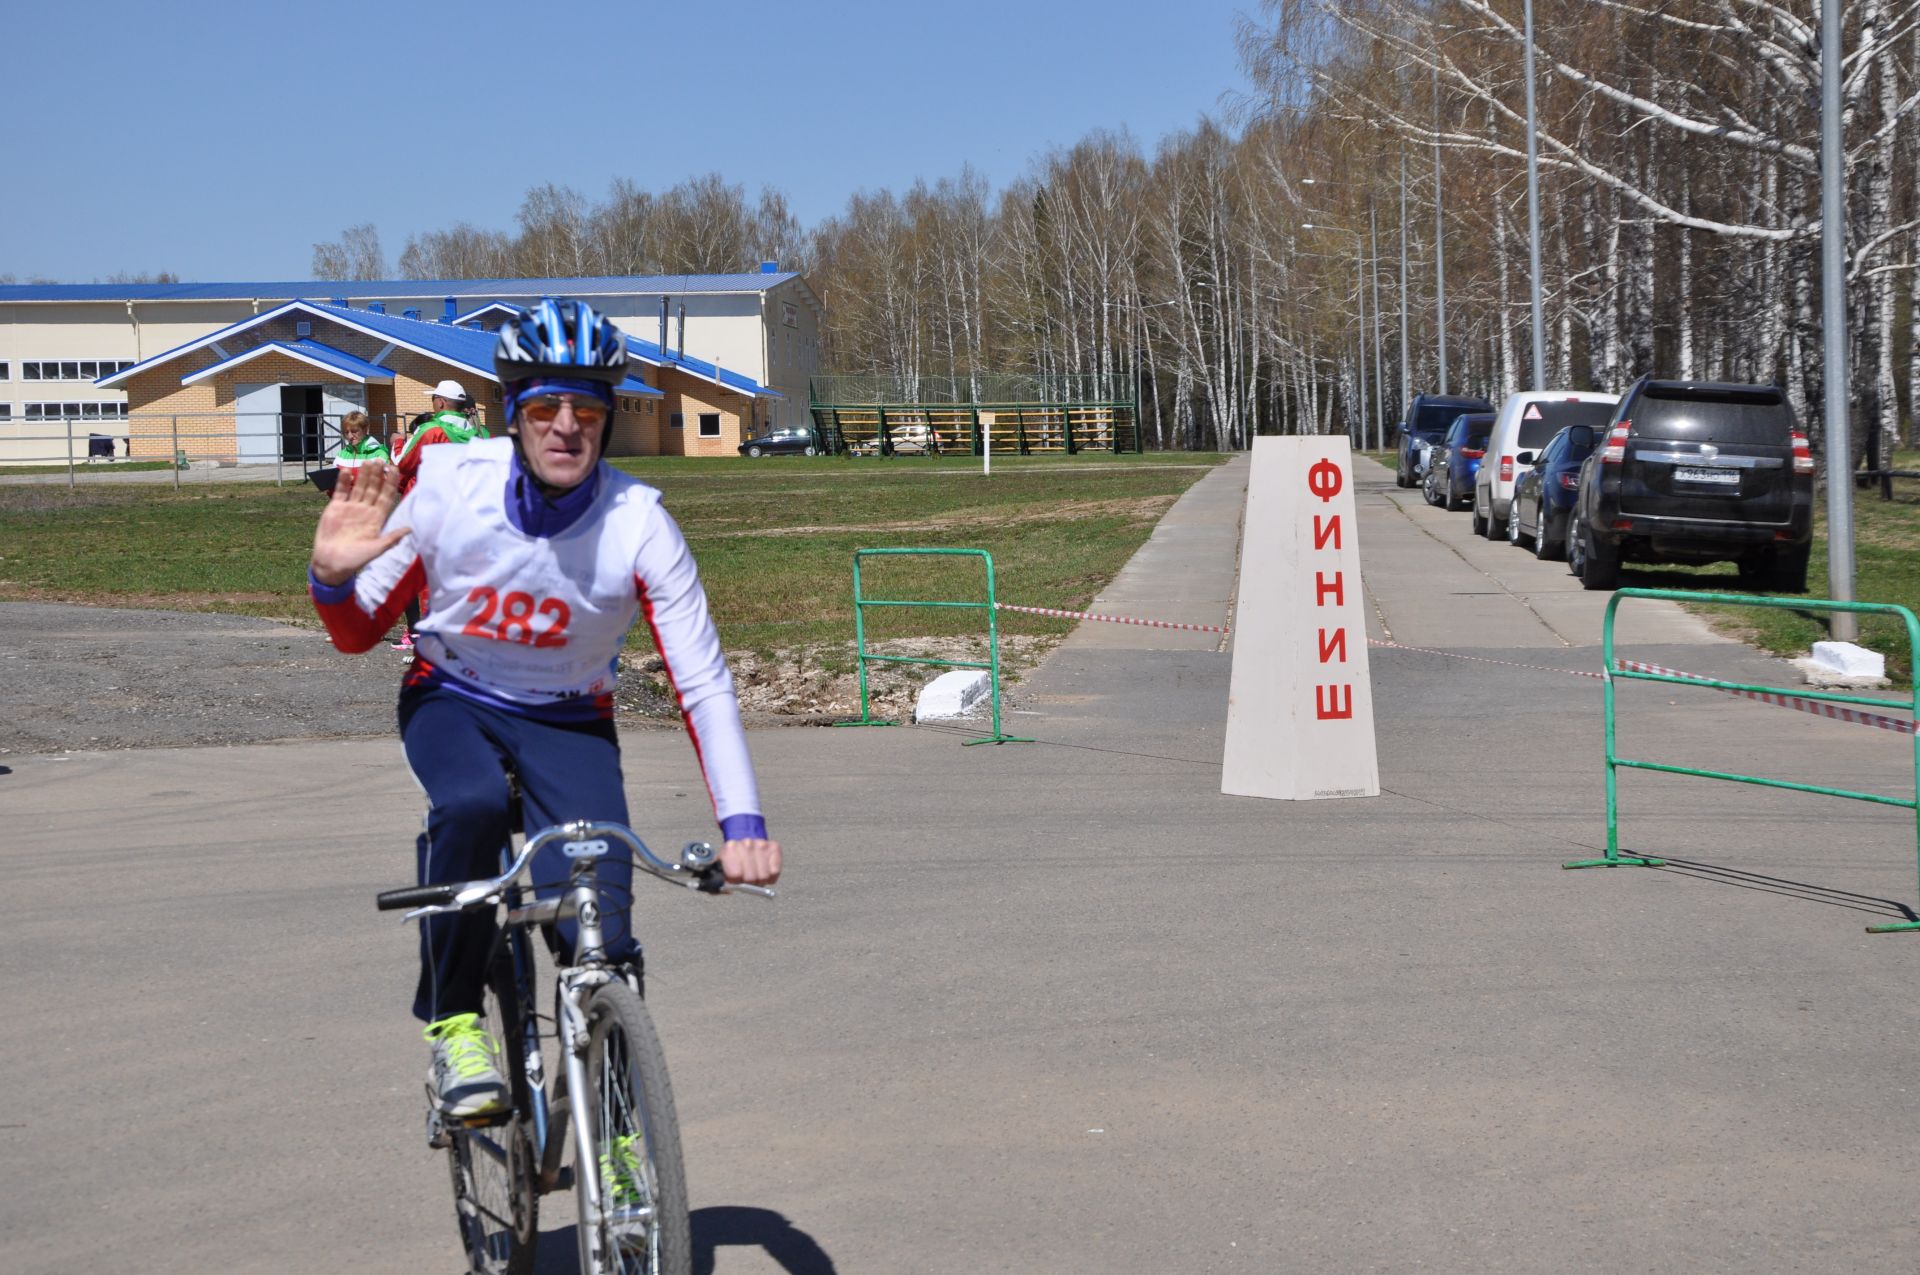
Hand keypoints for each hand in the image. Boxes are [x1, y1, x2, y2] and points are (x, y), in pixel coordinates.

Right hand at [311, 461, 408, 585]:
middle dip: (378, 474)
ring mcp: (350, 507)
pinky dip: (343, 481)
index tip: (395, 469)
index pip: (387, 496)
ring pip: (359, 487)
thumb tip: (410, 529)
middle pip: (374, 488)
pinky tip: (347, 470)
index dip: (391, 483)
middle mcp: (365, 510)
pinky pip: (341, 491)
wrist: (332, 563)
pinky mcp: (335, 507)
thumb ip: (392, 538)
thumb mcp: (377, 549)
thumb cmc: (356, 559)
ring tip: (367, 461)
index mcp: (377, 518)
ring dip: (363, 474)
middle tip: (381, 459)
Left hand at [718, 837, 780, 886]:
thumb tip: (727, 890)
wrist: (744, 843)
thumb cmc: (732, 861)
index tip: (735, 879)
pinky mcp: (774, 847)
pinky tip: (764, 870)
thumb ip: (716, 883)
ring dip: (760, 880)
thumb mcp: (719, 870)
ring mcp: (761, 844)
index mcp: (730, 848)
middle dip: (749, 882)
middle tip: (746, 878)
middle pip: (751, 878)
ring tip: (755, 873)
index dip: (735, 881)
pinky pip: (775, 871)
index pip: (735, 875)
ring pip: (764, 876)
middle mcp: (746, 843)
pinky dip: (770, 876)